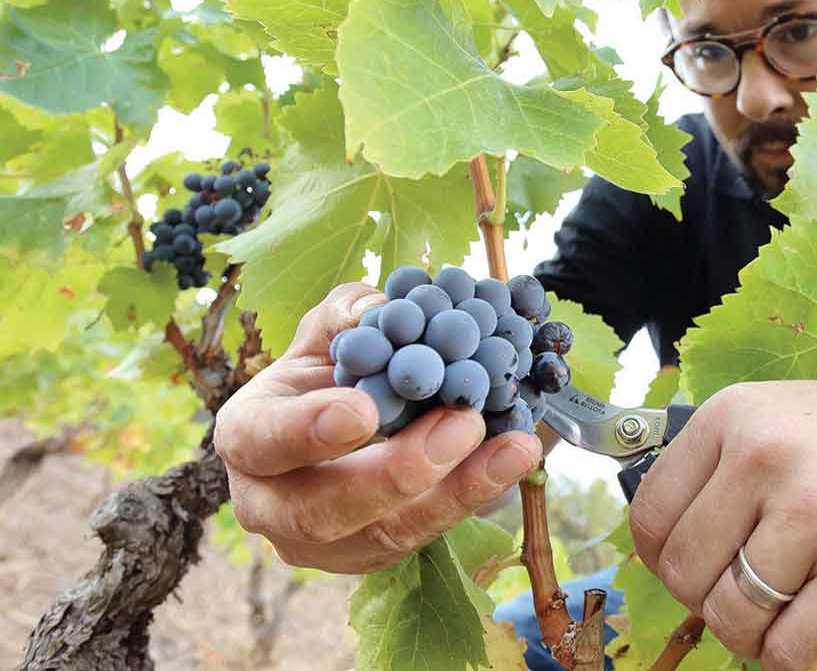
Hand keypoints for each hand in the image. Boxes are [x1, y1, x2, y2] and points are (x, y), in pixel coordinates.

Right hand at [213, 282, 542, 573]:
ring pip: (386, 535)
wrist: (345, 419)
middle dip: (397, 472)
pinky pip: (427, 537)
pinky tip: (516, 457)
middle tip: (461, 424)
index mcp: (248, 436)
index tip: (364, 410)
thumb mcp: (326, 332)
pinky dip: (476, 495)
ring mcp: (321, 543)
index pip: (263, 440)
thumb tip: (376, 309)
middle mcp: (271, 504)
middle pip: (322, 511)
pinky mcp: (373, 558)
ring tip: (512, 446)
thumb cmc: (327, 370)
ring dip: (456, 490)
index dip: (309, 430)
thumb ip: (345, 315)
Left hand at [628, 380, 816, 670]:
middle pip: (684, 575)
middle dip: (715, 597)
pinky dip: (801, 652)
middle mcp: (768, 454)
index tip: (707, 561)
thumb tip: (655, 548)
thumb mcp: (779, 423)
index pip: (649, 519)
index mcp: (734, 415)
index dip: (669, 557)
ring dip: (759, 631)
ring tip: (800, 598)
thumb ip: (715, 475)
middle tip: (762, 586)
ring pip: (732, 619)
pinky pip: (790, 652)